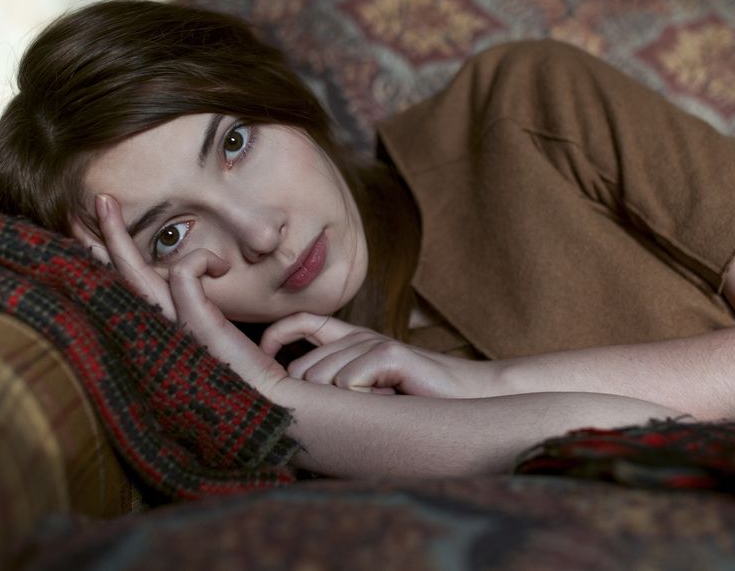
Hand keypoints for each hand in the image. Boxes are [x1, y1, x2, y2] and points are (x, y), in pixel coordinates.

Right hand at [71, 194, 285, 394]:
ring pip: (138, 272)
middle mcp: (158, 330)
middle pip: (120, 277)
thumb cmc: (250, 368)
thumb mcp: (216, 327)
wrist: (269, 400)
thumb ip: (199, 302)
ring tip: (144, 224)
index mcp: (164, 329)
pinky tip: (220, 266)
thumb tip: (196, 274)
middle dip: (104, 236)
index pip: (130, 288)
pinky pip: (185, 270)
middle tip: (98, 199)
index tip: (94, 233)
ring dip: (151, 244)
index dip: (109, 259)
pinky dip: (202, 260)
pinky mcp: (194, 323)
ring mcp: (173, 327)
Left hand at [261, 313, 492, 397]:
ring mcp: (373, 342)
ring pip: (320, 381)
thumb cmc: (417, 405)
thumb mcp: (367, 394)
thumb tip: (286, 396)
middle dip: (313, 400)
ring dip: (344, 407)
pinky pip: (347, 385)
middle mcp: (357, 336)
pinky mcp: (389, 352)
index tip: (265, 363)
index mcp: (350, 341)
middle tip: (354, 412)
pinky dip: (364, 404)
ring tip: (376, 408)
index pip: (299, 322)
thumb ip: (333, 387)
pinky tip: (389, 402)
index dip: (274, 337)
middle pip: (300, 370)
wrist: (470, 402)